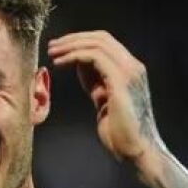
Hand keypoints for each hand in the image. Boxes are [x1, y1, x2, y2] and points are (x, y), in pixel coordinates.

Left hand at [47, 31, 162, 163]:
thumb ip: (95, 79)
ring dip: (71, 45)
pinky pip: (94, 57)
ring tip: (52, 53)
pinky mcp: (121, 81)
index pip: (105, 42)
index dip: (80, 40)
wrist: (136, 150)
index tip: (59, 48)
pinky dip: (74, 56)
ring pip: (97, 44)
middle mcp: (133, 66)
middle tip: (52, 47)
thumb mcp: (103, 98)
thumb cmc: (119, 131)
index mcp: (131, 69)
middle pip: (101, 38)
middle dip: (73, 39)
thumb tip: (78, 62)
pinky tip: (60, 63)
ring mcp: (129, 72)